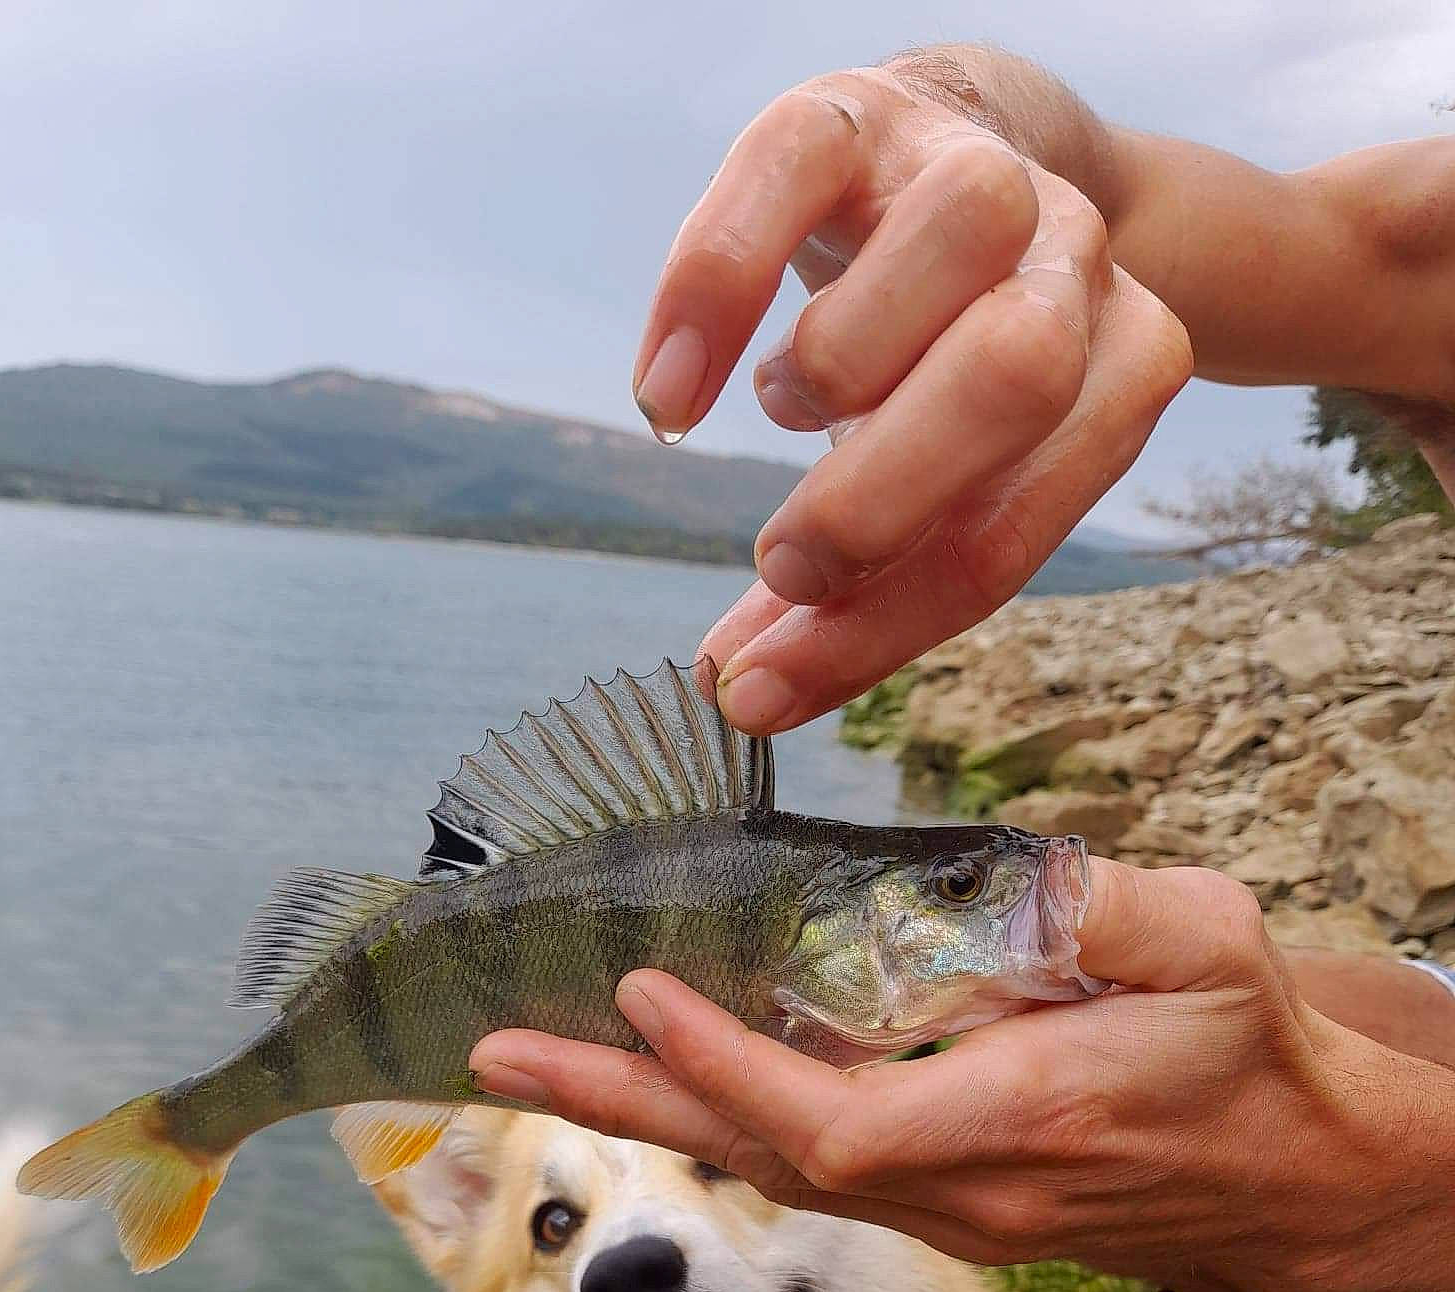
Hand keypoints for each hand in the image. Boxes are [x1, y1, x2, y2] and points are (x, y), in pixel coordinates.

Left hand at [472, 862, 1454, 1291]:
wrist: (1283, 1185)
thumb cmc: (1249, 1058)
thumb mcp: (1213, 949)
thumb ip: (1105, 909)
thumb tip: (993, 883)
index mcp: (1019, 1122)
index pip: (837, 1121)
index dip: (727, 1067)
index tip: (641, 988)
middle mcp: (957, 1191)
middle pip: (757, 1157)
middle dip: (622, 1098)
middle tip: (491, 1053)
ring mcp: (939, 1209)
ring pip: (764, 1166)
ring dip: (647, 1109)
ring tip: (533, 1056)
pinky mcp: (936, 1200)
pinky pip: (799, 1162)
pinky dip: (713, 1115)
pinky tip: (654, 1074)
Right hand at [631, 62, 1191, 733]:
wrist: (954, 150)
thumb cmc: (936, 357)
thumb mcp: (926, 479)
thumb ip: (856, 584)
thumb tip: (743, 693)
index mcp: (1112, 374)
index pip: (1008, 534)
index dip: (882, 627)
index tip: (762, 694)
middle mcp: (1071, 260)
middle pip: (1018, 373)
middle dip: (878, 501)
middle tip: (783, 565)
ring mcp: (977, 169)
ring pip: (959, 236)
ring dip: (840, 369)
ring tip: (777, 416)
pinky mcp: (863, 108)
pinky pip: (789, 168)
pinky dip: (714, 290)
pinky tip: (668, 392)